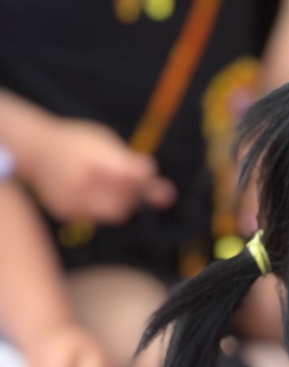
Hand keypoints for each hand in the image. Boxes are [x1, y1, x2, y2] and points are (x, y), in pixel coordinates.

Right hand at [22, 116, 175, 224]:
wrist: (34, 149)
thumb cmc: (76, 143)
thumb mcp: (104, 141)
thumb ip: (133, 165)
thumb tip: (168, 194)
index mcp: (93, 159)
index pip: (129, 176)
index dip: (143, 176)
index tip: (147, 172)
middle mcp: (82, 182)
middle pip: (126, 202)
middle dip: (133, 193)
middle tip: (129, 181)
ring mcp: (73, 200)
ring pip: (115, 214)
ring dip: (120, 202)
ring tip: (106, 183)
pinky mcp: (67, 212)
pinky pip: (97, 218)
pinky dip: (100, 207)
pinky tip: (87, 190)